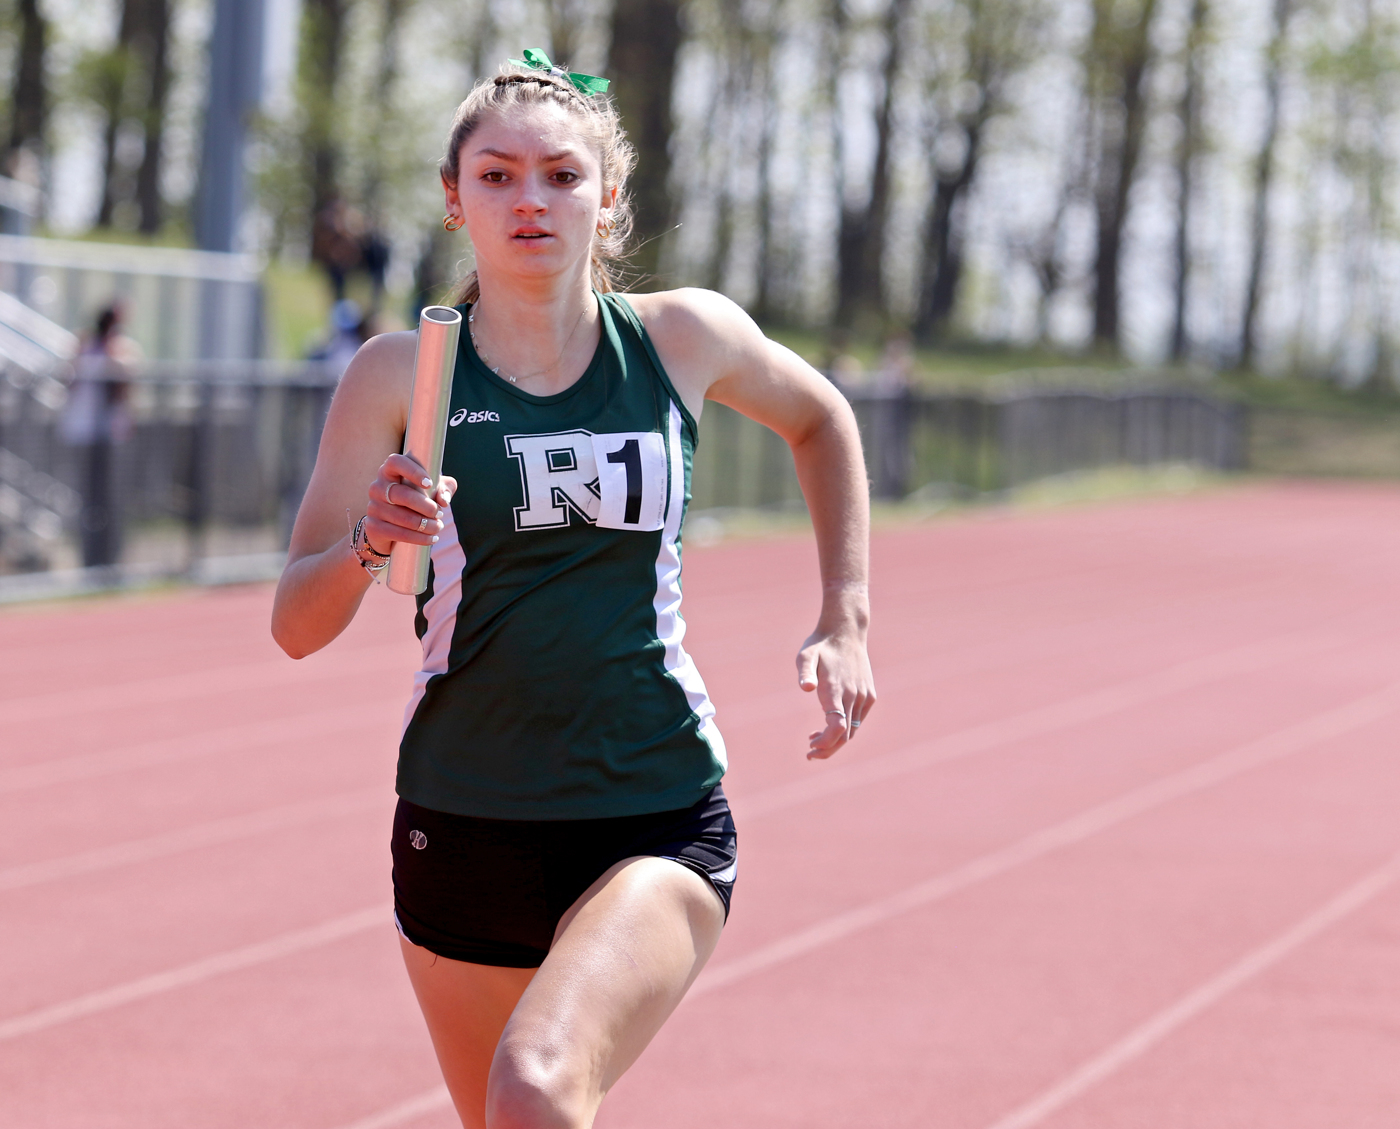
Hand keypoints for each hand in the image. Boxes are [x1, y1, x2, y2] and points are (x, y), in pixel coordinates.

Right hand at [363, 453, 456, 554]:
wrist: (389, 528)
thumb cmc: (415, 501)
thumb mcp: (432, 490)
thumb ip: (443, 488)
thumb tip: (444, 500)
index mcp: (389, 471)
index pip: (395, 462)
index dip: (413, 471)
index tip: (429, 483)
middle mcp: (377, 487)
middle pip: (402, 494)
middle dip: (426, 506)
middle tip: (440, 513)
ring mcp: (373, 507)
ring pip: (403, 517)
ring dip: (426, 525)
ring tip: (438, 526)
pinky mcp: (374, 527)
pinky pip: (399, 533)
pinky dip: (419, 538)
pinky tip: (432, 538)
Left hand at [797, 626, 875, 758]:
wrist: (846, 631)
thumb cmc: (820, 645)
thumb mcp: (806, 655)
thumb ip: (805, 672)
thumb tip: (805, 688)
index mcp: (837, 689)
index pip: (837, 727)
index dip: (826, 742)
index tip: (811, 746)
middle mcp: (854, 696)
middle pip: (845, 735)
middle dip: (828, 749)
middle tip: (810, 754)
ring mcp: (864, 696)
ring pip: (853, 729)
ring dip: (835, 739)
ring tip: (814, 738)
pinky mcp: (870, 695)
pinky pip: (858, 719)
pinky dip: (846, 728)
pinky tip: (830, 723)